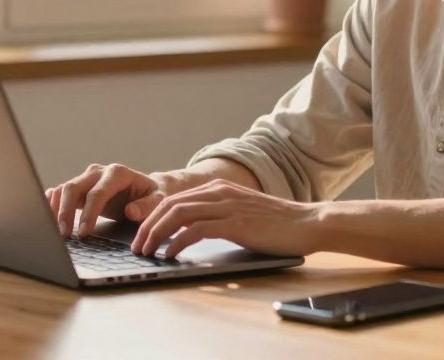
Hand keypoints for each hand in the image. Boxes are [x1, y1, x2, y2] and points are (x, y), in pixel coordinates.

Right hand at [45, 163, 169, 237]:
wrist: (146, 188)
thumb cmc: (153, 195)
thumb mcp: (158, 200)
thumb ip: (147, 206)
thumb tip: (130, 212)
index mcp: (117, 173)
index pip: (98, 192)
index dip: (89, 213)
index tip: (84, 232)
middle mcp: (99, 172)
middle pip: (74, 187)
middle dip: (66, 211)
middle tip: (63, 234)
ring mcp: (87, 178)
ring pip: (64, 189)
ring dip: (55, 209)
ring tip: (53, 230)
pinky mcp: (80, 187)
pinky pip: (60, 192)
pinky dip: (52, 203)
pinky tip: (46, 216)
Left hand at [130, 179, 322, 259]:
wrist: (308, 223)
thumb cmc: (278, 225)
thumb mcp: (242, 214)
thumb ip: (218, 217)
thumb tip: (190, 234)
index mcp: (218, 188)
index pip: (174, 198)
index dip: (152, 216)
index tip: (142, 236)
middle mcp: (219, 192)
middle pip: (169, 205)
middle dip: (147, 226)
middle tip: (136, 247)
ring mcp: (226, 206)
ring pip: (177, 215)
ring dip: (156, 234)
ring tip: (146, 252)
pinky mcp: (234, 223)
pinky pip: (195, 230)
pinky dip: (177, 242)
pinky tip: (170, 255)